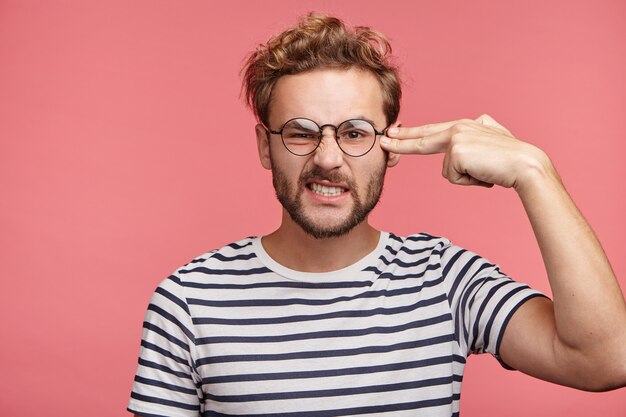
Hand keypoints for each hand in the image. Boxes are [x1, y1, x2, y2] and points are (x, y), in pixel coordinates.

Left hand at [380, 114, 551, 189]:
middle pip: (422, 139)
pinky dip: (468, 181)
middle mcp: (458, 128)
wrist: (525, 165)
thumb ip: (480, 130)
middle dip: (400, 142)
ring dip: (465, 178)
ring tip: (485, 171)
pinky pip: (453, 177)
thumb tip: (478, 120)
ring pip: (447, 171)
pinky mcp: (456, 150)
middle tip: (382, 140)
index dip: (410, 134)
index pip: (430, 131)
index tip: (394, 133)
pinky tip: (483, 173)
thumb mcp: (494, 137)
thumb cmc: (511, 158)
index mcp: (463, 126)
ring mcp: (456, 138)